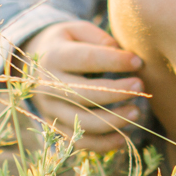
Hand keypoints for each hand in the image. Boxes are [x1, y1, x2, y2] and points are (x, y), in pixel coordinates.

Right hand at [12, 20, 148, 152]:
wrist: (34, 65)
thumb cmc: (67, 44)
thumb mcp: (76, 30)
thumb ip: (98, 38)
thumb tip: (120, 52)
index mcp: (55, 56)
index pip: (86, 59)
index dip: (114, 61)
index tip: (138, 62)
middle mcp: (48, 86)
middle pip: (83, 95)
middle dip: (116, 92)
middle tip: (141, 86)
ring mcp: (50, 110)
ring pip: (82, 123)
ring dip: (113, 121)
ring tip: (137, 112)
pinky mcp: (55, 127)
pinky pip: (79, 143)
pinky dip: (103, 144)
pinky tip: (124, 137)